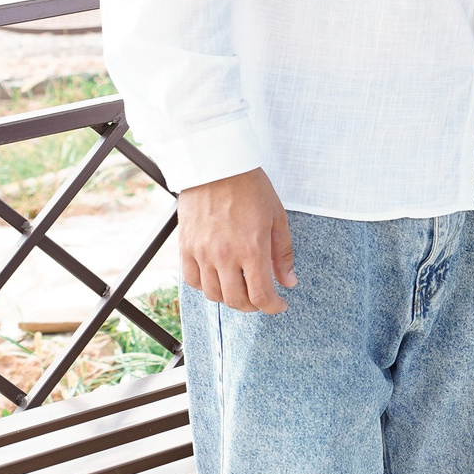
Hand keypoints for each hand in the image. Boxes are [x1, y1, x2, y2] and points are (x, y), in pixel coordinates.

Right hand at [178, 168, 295, 313]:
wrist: (217, 166)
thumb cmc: (250, 187)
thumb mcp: (277, 217)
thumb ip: (282, 253)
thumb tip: (288, 282)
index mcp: (252, 248)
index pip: (261, 296)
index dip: (272, 307)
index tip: (279, 306)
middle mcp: (224, 255)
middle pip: (236, 301)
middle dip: (253, 306)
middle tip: (262, 299)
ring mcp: (202, 253)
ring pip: (214, 295)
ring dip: (230, 298)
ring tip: (241, 288)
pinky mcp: (186, 247)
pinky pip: (193, 281)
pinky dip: (206, 286)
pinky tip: (218, 278)